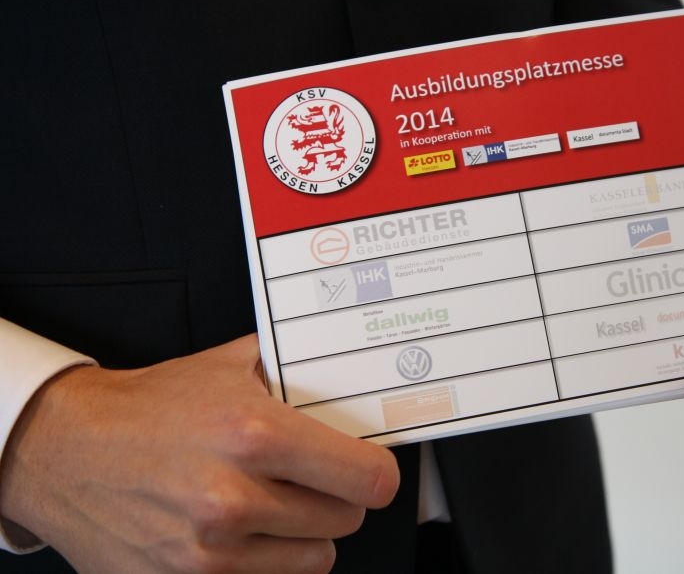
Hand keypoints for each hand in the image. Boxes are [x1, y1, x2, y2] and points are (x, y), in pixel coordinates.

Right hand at [0, 335, 398, 572]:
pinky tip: (246, 530)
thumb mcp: (228, 367)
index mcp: (255, 435)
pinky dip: (270, 559)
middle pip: (345, 519)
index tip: (373, 471)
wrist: (67, 451)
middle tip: (311, 478)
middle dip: (337, 497)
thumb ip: (292, 370)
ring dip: (306, 533)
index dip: (378, 474)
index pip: (366, 477)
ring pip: (316, 558)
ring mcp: (210, 550)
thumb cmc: (150, 408)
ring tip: (275, 503)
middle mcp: (234, 497)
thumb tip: (349, 375)